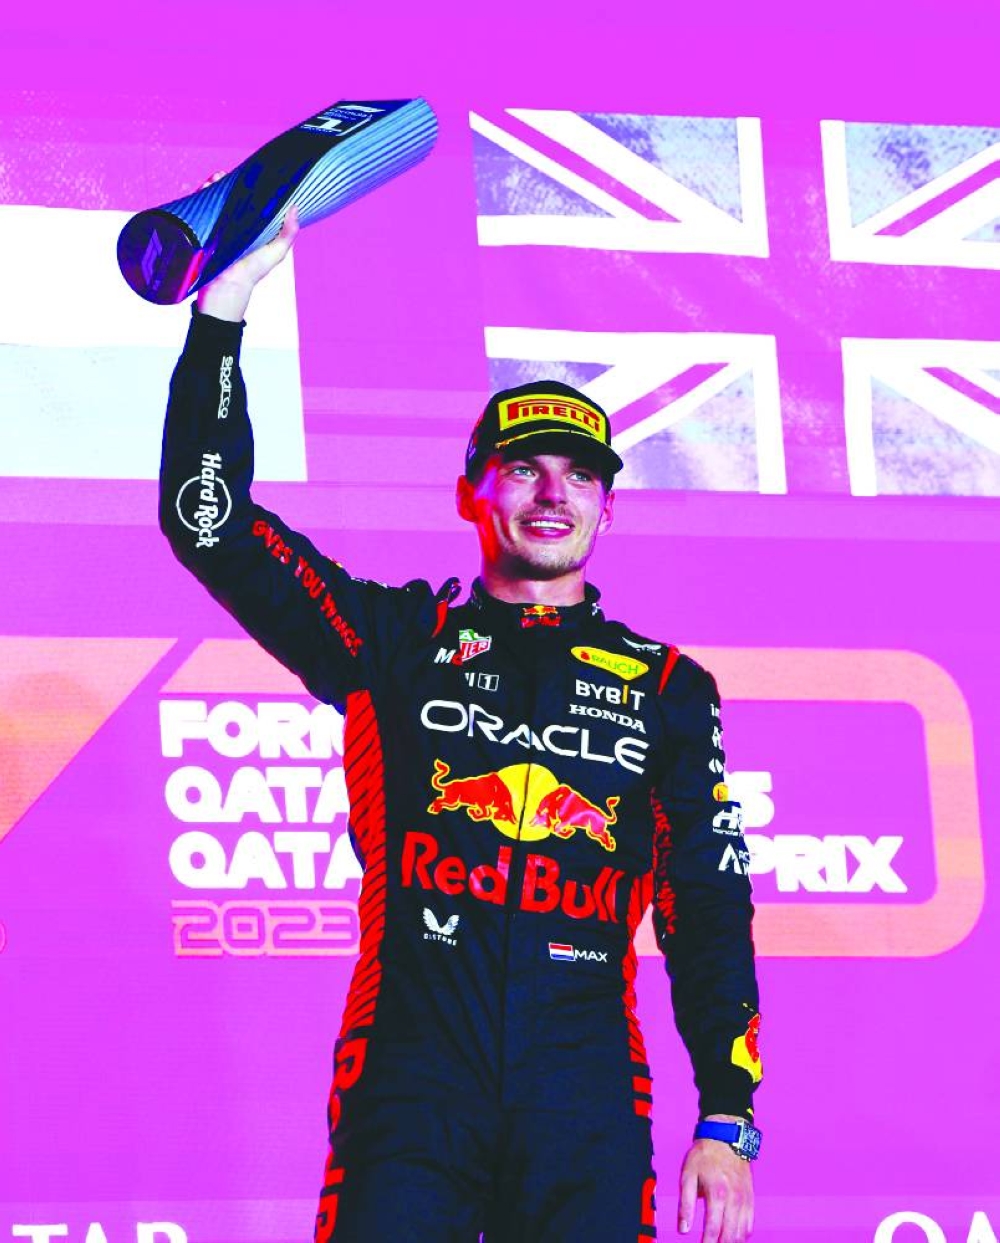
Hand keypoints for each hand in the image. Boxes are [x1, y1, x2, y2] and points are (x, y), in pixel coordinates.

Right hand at [194, 172, 299, 321]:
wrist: (226, 287)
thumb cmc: (252, 272)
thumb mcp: (276, 252)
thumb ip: (288, 233)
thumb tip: (295, 208)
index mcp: (254, 228)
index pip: (253, 203)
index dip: (253, 188)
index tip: (253, 175)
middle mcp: (236, 225)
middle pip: (232, 198)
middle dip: (230, 184)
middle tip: (229, 174)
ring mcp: (219, 227)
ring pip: (216, 201)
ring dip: (215, 186)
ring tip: (217, 178)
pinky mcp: (204, 230)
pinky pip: (202, 209)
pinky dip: (202, 195)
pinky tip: (206, 187)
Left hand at [677, 1118, 753, 1242]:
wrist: (727, 1137)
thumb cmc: (705, 1155)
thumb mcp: (688, 1175)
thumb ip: (686, 1204)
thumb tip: (684, 1229)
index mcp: (717, 1194)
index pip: (713, 1229)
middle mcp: (734, 1200)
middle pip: (730, 1236)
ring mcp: (745, 1200)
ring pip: (742, 1233)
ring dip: (732, 1242)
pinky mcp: (751, 1199)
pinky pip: (750, 1225)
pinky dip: (743, 1235)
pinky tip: (734, 1238)